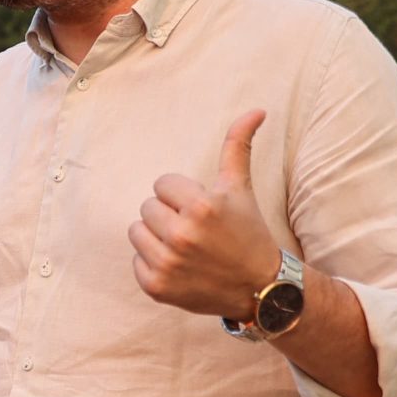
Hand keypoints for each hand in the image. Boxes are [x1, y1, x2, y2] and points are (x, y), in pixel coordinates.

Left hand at [130, 111, 281, 319]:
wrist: (260, 287)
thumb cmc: (248, 232)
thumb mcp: (240, 189)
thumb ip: (238, 147)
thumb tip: (256, 109)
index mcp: (201, 207)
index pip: (162, 184)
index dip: (181, 195)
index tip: (201, 210)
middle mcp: (182, 235)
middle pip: (147, 207)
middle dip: (168, 215)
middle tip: (194, 229)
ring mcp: (168, 263)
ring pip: (136, 232)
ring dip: (155, 237)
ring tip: (184, 245)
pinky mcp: (157, 287)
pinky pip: (136, 262)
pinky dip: (153, 264)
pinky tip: (180, 266)